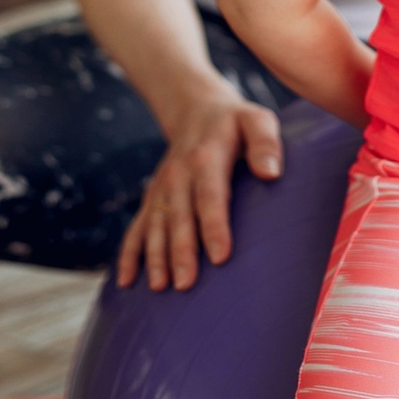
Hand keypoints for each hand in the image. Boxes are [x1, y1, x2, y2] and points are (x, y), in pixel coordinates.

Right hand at [116, 86, 283, 291]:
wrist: (197, 111)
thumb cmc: (236, 123)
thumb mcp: (256, 120)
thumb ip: (265, 143)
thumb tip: (270, 172)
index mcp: (206, 156)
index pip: (210, 195)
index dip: (214, 225)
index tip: (220, 255)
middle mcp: (179, 174)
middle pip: (179, 217)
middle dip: (181, 251)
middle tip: (186, 284)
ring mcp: (162, 188)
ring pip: (156, 226)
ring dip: (156, 257)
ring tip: (160, 287)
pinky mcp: (153, 198)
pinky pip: (137, 228)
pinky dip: (129, 254)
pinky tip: (128, 281)